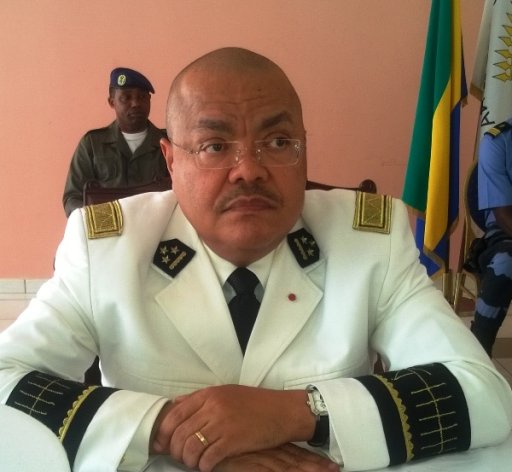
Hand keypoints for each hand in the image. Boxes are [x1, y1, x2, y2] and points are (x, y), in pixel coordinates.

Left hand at [151, 385, 315, 471]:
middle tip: (180, 457)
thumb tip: (174, 406)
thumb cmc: (254, 403)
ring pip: (190, 448)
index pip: (174, 414)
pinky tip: (208, 466)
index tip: (162, 444)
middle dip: (175, 450)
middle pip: (179, 433)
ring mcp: (222, 423)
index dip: (163, 433)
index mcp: (208, 394)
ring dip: (188, 460)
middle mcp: (212, 407)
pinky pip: (207, 458)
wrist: (282, 411)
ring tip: (195, 462)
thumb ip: (199, 399)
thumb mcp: (225, 393)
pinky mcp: (233, 440)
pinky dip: (203, 466)